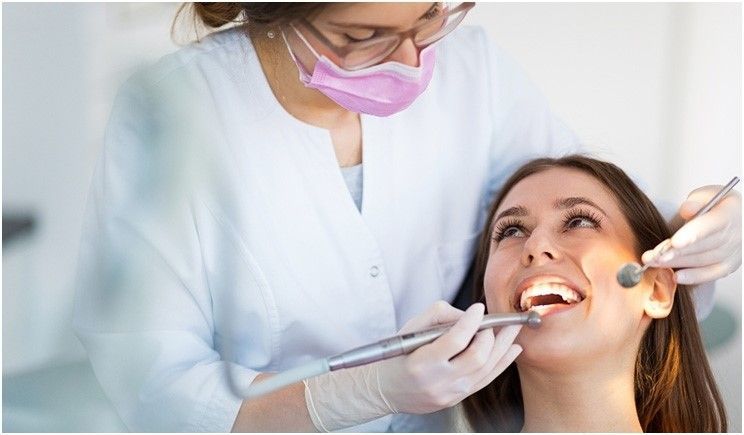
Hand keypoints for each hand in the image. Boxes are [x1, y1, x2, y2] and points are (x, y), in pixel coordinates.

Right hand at [302, 301, 521, 430]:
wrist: (386, 389)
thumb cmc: (397, 355)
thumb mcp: (410, 329)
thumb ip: (439, 316)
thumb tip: (468, 316)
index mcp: (422, 362)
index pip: (455, 340)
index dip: (471, 322)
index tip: (477, 308)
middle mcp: (438, 381)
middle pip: (476, 356)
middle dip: (491, 335)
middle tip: (493, 322)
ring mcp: (450, 393)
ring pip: (486, 369)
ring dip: (503, 347)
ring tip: (513, 330)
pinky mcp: (457, 399)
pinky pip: (486, 380)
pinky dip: (502, 363)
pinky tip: (512, 350)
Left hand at [643, 185, 740, 284]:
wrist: (734, 218)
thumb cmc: (716, 205)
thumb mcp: (708, 194)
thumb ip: (697, 201)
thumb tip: (687, 209)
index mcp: (729, 214)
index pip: (711, 225)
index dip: (692, 234)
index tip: (674, 242)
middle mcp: (734, 235)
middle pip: (703, 246)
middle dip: (675, 252)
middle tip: (653, 256)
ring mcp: (733, 252)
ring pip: (703, 261)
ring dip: (677, 263)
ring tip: (654, 262)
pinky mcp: (728, 265)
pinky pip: (711, 274)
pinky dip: (693, 277)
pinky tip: (676, 277)